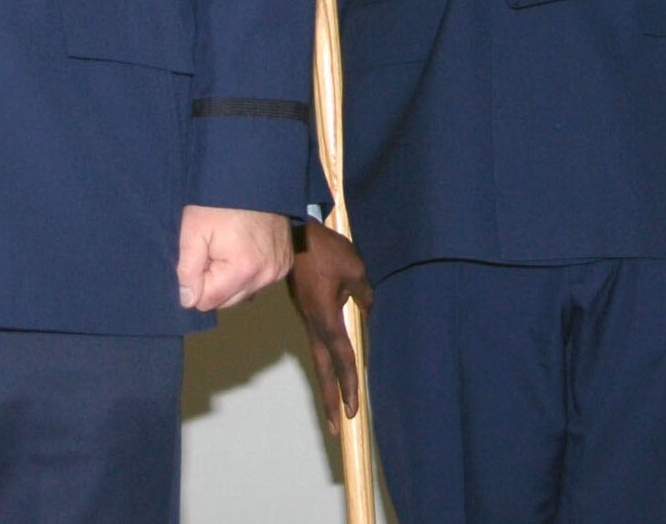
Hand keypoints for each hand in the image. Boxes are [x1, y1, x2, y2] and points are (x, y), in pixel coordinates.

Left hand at [176, 207, 291, 311]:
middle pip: (227, 301)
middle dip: (215, 281)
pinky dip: (248, 270)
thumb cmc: (219, 203)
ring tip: (229, 246)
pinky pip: (259, 280)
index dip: (196, 281)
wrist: (255, 177)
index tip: (200, 255)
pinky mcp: (286, 263)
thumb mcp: (193, 231)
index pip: (207, 301)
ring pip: (243, 291)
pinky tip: (245, 247)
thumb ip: (187, 270)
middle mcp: (266, 276)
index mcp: (243, 270)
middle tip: (213, 249)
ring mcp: (279, 270)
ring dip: (232, 278)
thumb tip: (188, 301)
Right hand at [287, 220, 373, 432]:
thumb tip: (371, 308)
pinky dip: (326, 361)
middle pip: (323, 370)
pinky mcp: (307, 311)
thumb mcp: (354, 268)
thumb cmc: (325, 251)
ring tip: (333, 407)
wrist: (294, 236)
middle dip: (330, 400)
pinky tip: (332, 367)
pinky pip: (318, 342)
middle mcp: (314, 324)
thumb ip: (365, 292)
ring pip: (318, 358)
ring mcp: (308, 319)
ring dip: (326, 383)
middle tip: (337, 429)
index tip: (355, 409)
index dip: (350, 384)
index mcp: (326, 318)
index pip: (342, 358)